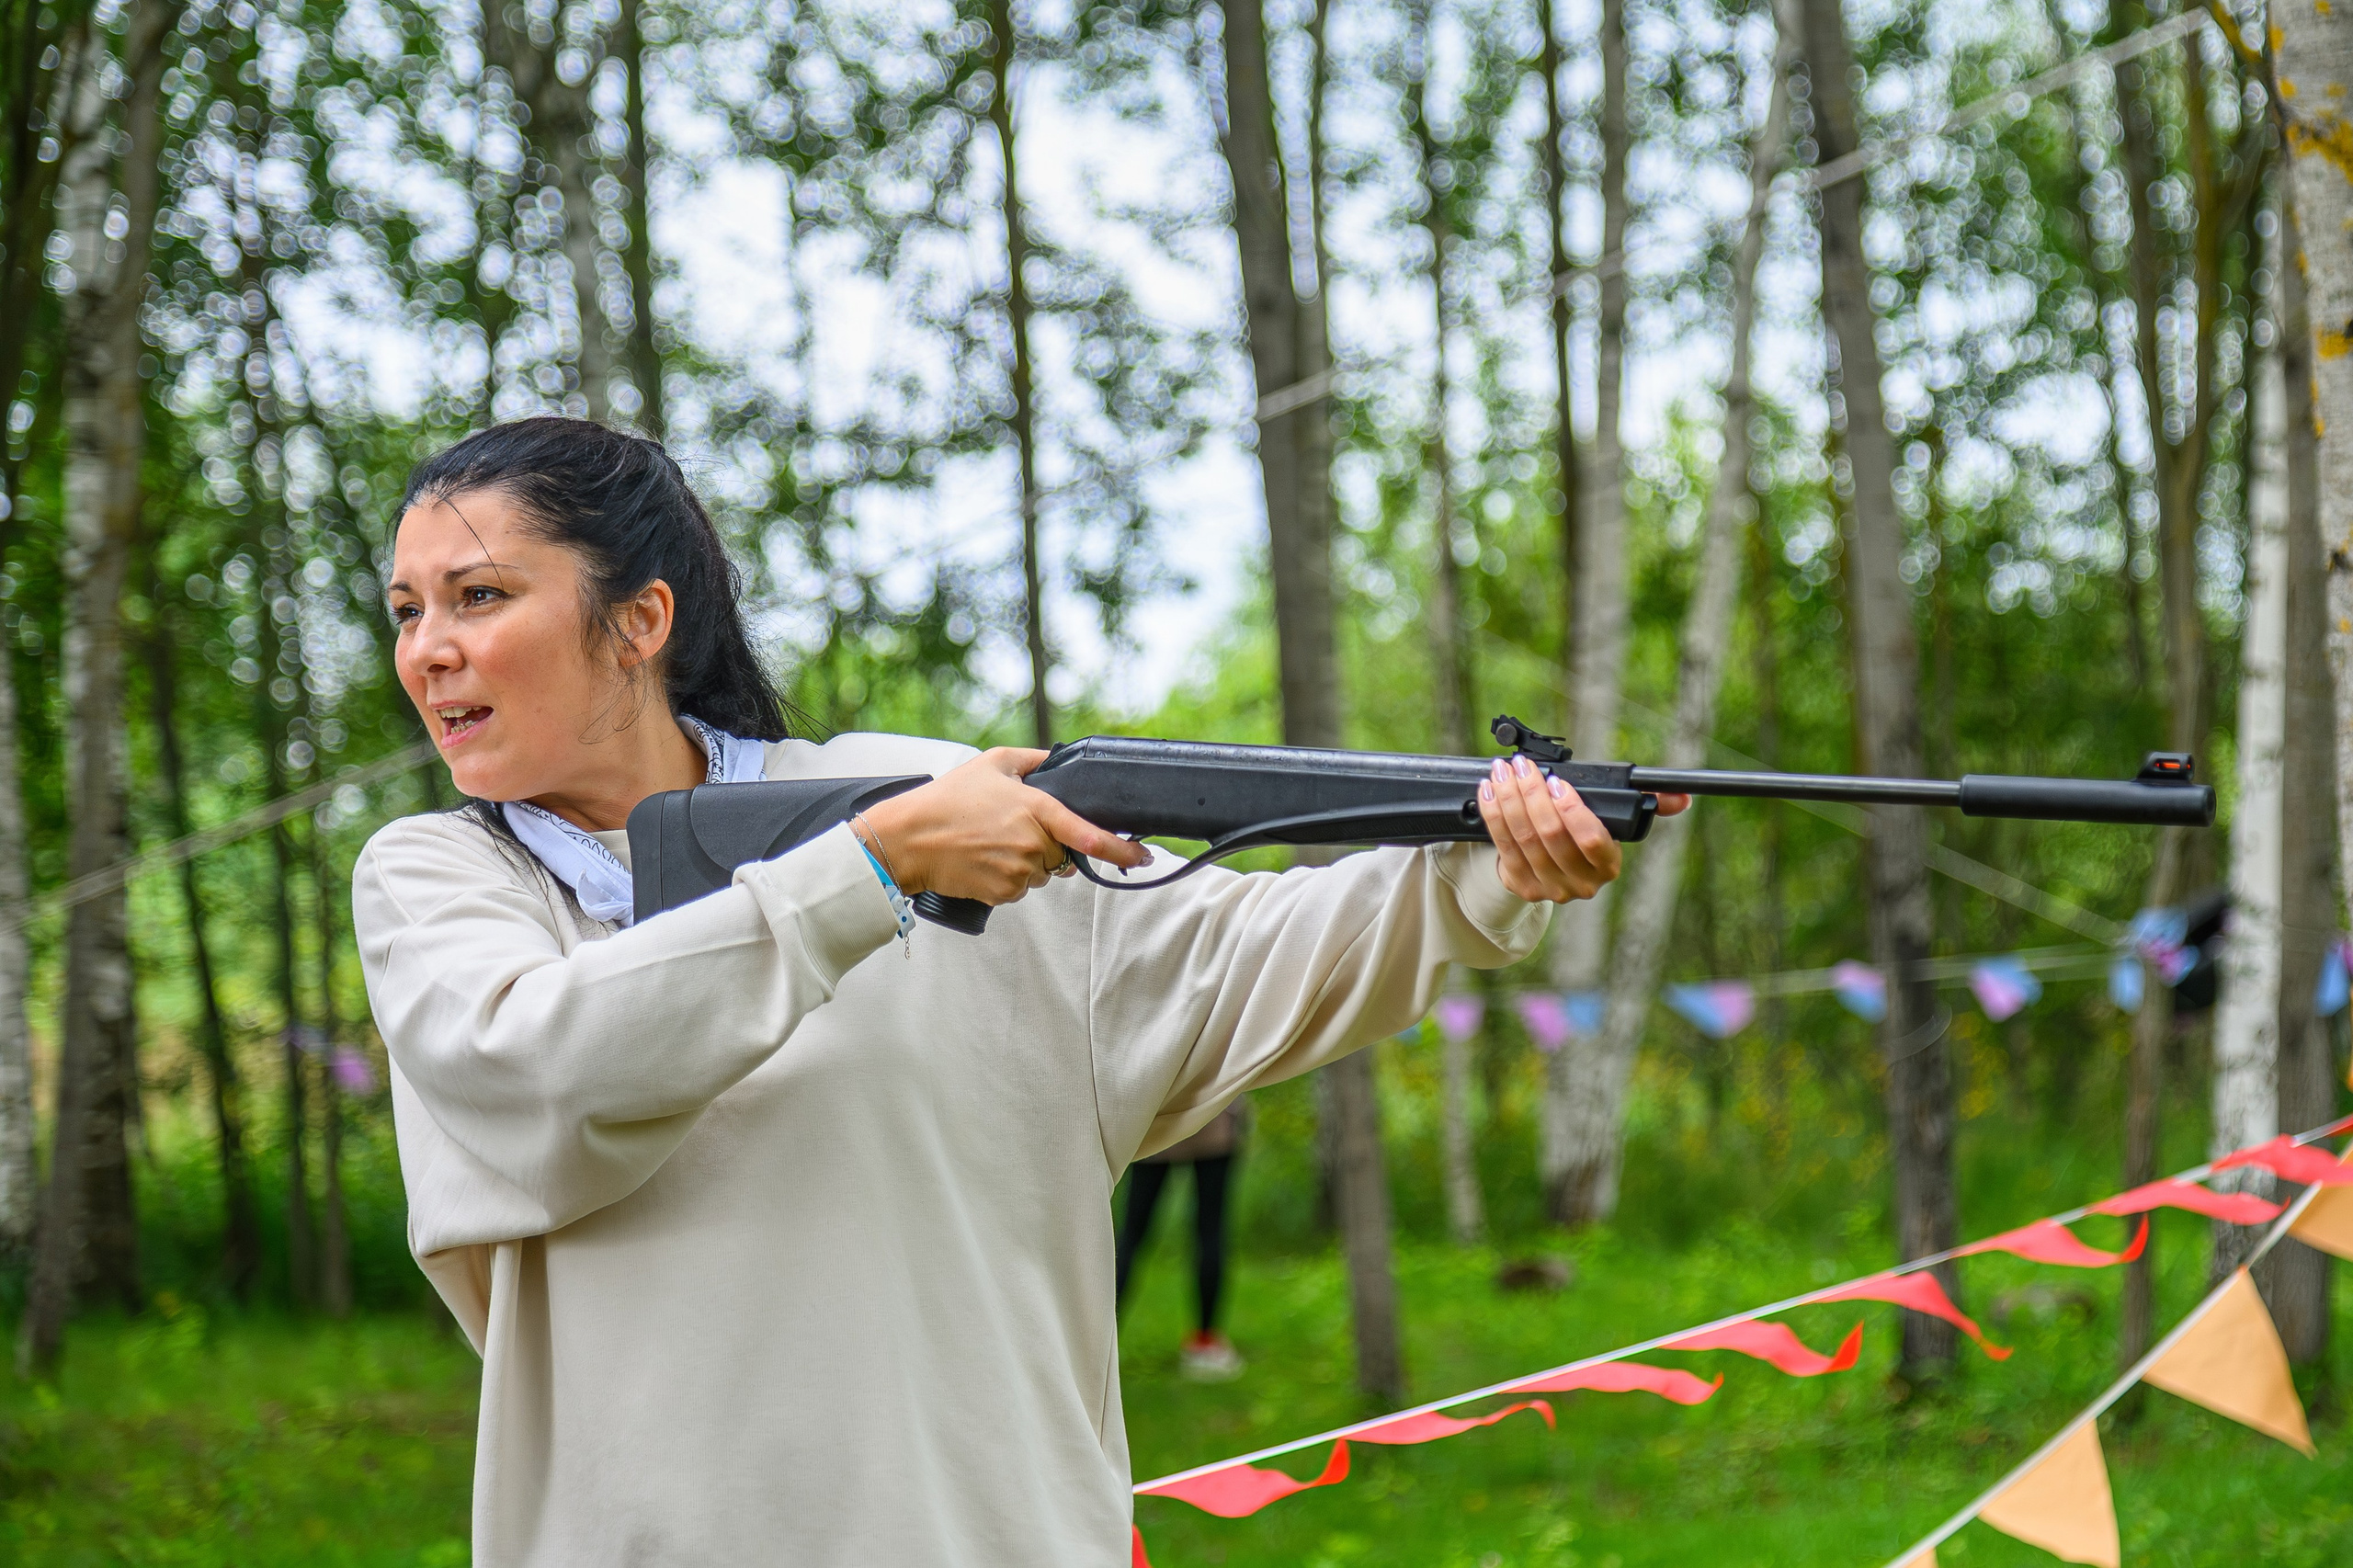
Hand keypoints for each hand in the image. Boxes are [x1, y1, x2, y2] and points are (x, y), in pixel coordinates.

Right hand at [853, 748, 1149, 905]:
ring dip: (1027, 861)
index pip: (1090, 835)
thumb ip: (1034, 760)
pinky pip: (1020, 889)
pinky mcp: (1003, 894)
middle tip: (1010, 828)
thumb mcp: (993, 762)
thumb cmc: (947, 799)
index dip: (1122, 849)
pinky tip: (983, 860)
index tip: (1142, 855)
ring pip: (1042, 874)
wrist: (909, 839)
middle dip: (1048, 845)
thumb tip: (1061, 760)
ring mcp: (1019, 872)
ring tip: (990, 842)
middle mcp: (1033, 844)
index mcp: (1036, 810)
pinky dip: (1008, 877)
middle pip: (1063, 855)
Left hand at [1476, 755, 1691, 903]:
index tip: (1558, 781)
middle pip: (1551, 835)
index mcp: (1607, 865)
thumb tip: (1683, 799)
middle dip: (1533, 794)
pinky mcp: (1521, 886)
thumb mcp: (1611, 820)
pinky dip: (1494, 814)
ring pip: (1524, 838)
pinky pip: (1503, 845)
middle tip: (1522, 766)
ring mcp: (1549, 889)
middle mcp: (1581, 883)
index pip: (1592, 840)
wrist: (1549, 871)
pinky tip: (1489, 792)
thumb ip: (1643, 805)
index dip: (1573, 810)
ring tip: (1502, 772)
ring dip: (1509, 800)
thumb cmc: (1582, 834)